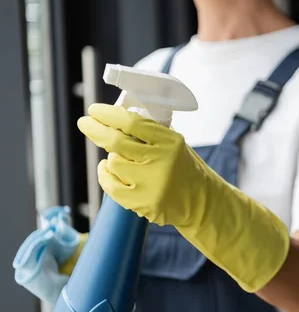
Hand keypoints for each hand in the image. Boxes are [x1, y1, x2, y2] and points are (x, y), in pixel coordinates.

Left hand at [77, 104, 208, 226]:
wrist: (201, 200)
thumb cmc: (183, 167)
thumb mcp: (174, 143)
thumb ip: (149, 133)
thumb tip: (114, 118)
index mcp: (170, 141)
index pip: (132, 122)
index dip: (108, 114)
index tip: (94, 110)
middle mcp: (161, 161)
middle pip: (116, 141)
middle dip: (95, 129)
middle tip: (84, 122)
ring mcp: (151, 183)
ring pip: (113, 162)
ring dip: (112, 158)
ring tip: (123, 160)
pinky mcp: (142, 202)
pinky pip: (110, 185)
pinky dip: (105, 175)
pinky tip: (109, 170)